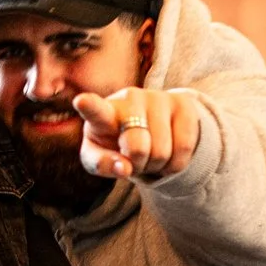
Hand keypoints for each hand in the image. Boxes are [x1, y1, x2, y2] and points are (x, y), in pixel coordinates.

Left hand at [72, 88, 204, 180]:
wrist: (151, 130)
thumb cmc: (117, 144)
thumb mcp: (100, 157)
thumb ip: (103, 164)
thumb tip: (124, 168)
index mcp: (104, 111)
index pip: (96, 110)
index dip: (89, 106)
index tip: (80, 101)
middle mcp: (130, 98)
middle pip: (138, 148)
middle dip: (139, 164)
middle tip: (136, 159)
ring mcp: (158, 97)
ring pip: (163, 151)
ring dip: (157, 165)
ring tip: (151, 154)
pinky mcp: (182, 104)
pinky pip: (184, 147)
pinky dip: (176, 163)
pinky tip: (169, 153)